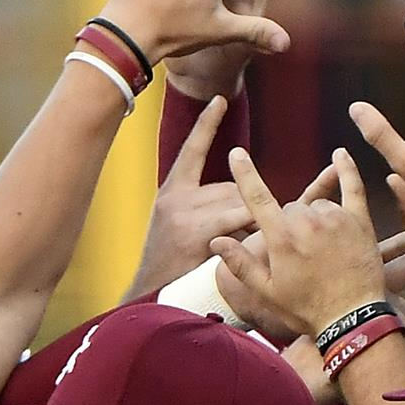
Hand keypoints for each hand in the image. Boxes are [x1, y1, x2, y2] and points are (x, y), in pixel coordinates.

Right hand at [132, 97, 255, 295]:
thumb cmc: (172, 275)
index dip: (207, 125)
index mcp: (171, 195)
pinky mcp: (195, 232)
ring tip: (242, 254)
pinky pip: (236, 218)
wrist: (150, 304)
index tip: (220, 99)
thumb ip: (202, 212)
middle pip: (231, 186)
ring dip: (251, 225)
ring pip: (238, 202)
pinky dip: (249, 227)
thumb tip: (243, 201)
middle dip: (247, 209)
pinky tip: (253, 238)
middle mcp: (175, 199)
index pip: (192, 151)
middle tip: (249, 238)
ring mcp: (184, 214)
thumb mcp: (177, 234)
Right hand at [213, 148, 385, 336]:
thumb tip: (216, 241)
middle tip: (302, 256)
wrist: (353, 319)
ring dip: (315, 218)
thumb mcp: (267, 292)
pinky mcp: (360, 221)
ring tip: (324, 251)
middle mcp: (307, 222)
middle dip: (290, 225)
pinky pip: (352, 187)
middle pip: (291, 208)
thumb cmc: (307, 309)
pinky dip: (347, 170)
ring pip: (317, 205)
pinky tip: (341, 154)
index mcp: (281, 238)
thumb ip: (240, 264)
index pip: (257, 198)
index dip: (245, 174)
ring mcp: (335, 219)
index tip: (237, 153)